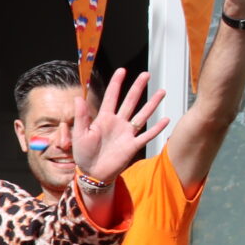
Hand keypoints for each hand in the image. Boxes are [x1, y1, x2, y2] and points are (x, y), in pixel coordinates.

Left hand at [71, 69, 170, 186]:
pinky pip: (147, 135)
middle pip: (130, 101)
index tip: (122, 70)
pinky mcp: (132, 145)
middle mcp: (117, 123)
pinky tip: (166, 119)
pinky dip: (156, 128)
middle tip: (146, 74)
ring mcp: (126, 133)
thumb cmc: (83, 154)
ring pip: (142, 115)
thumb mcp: (79, 134)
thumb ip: (81, 116)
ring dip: (152, 104)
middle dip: (137, 88)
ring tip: (162, 91)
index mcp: (103, 119)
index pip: (111, 97)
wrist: (92, 173)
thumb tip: (77, 98)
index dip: (116, 84)